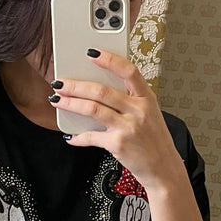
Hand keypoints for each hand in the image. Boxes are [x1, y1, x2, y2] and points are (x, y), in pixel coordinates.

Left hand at [52, 49, 185, 193]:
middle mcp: (138, 110)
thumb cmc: (153, 139)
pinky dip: (78, 137)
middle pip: (102, 91)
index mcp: (147, 97)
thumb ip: (130, 99)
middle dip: (76, 85)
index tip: (91, 53)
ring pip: (92, 109)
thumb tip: (98, 89)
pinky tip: (70, 137)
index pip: (129, 71)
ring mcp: (128, 127)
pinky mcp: (118, 144)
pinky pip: (91, 136)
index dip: (109, 60)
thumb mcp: (149, 113)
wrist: (163, 167)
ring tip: (57, 101)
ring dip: (70, 104)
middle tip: (60, 83)